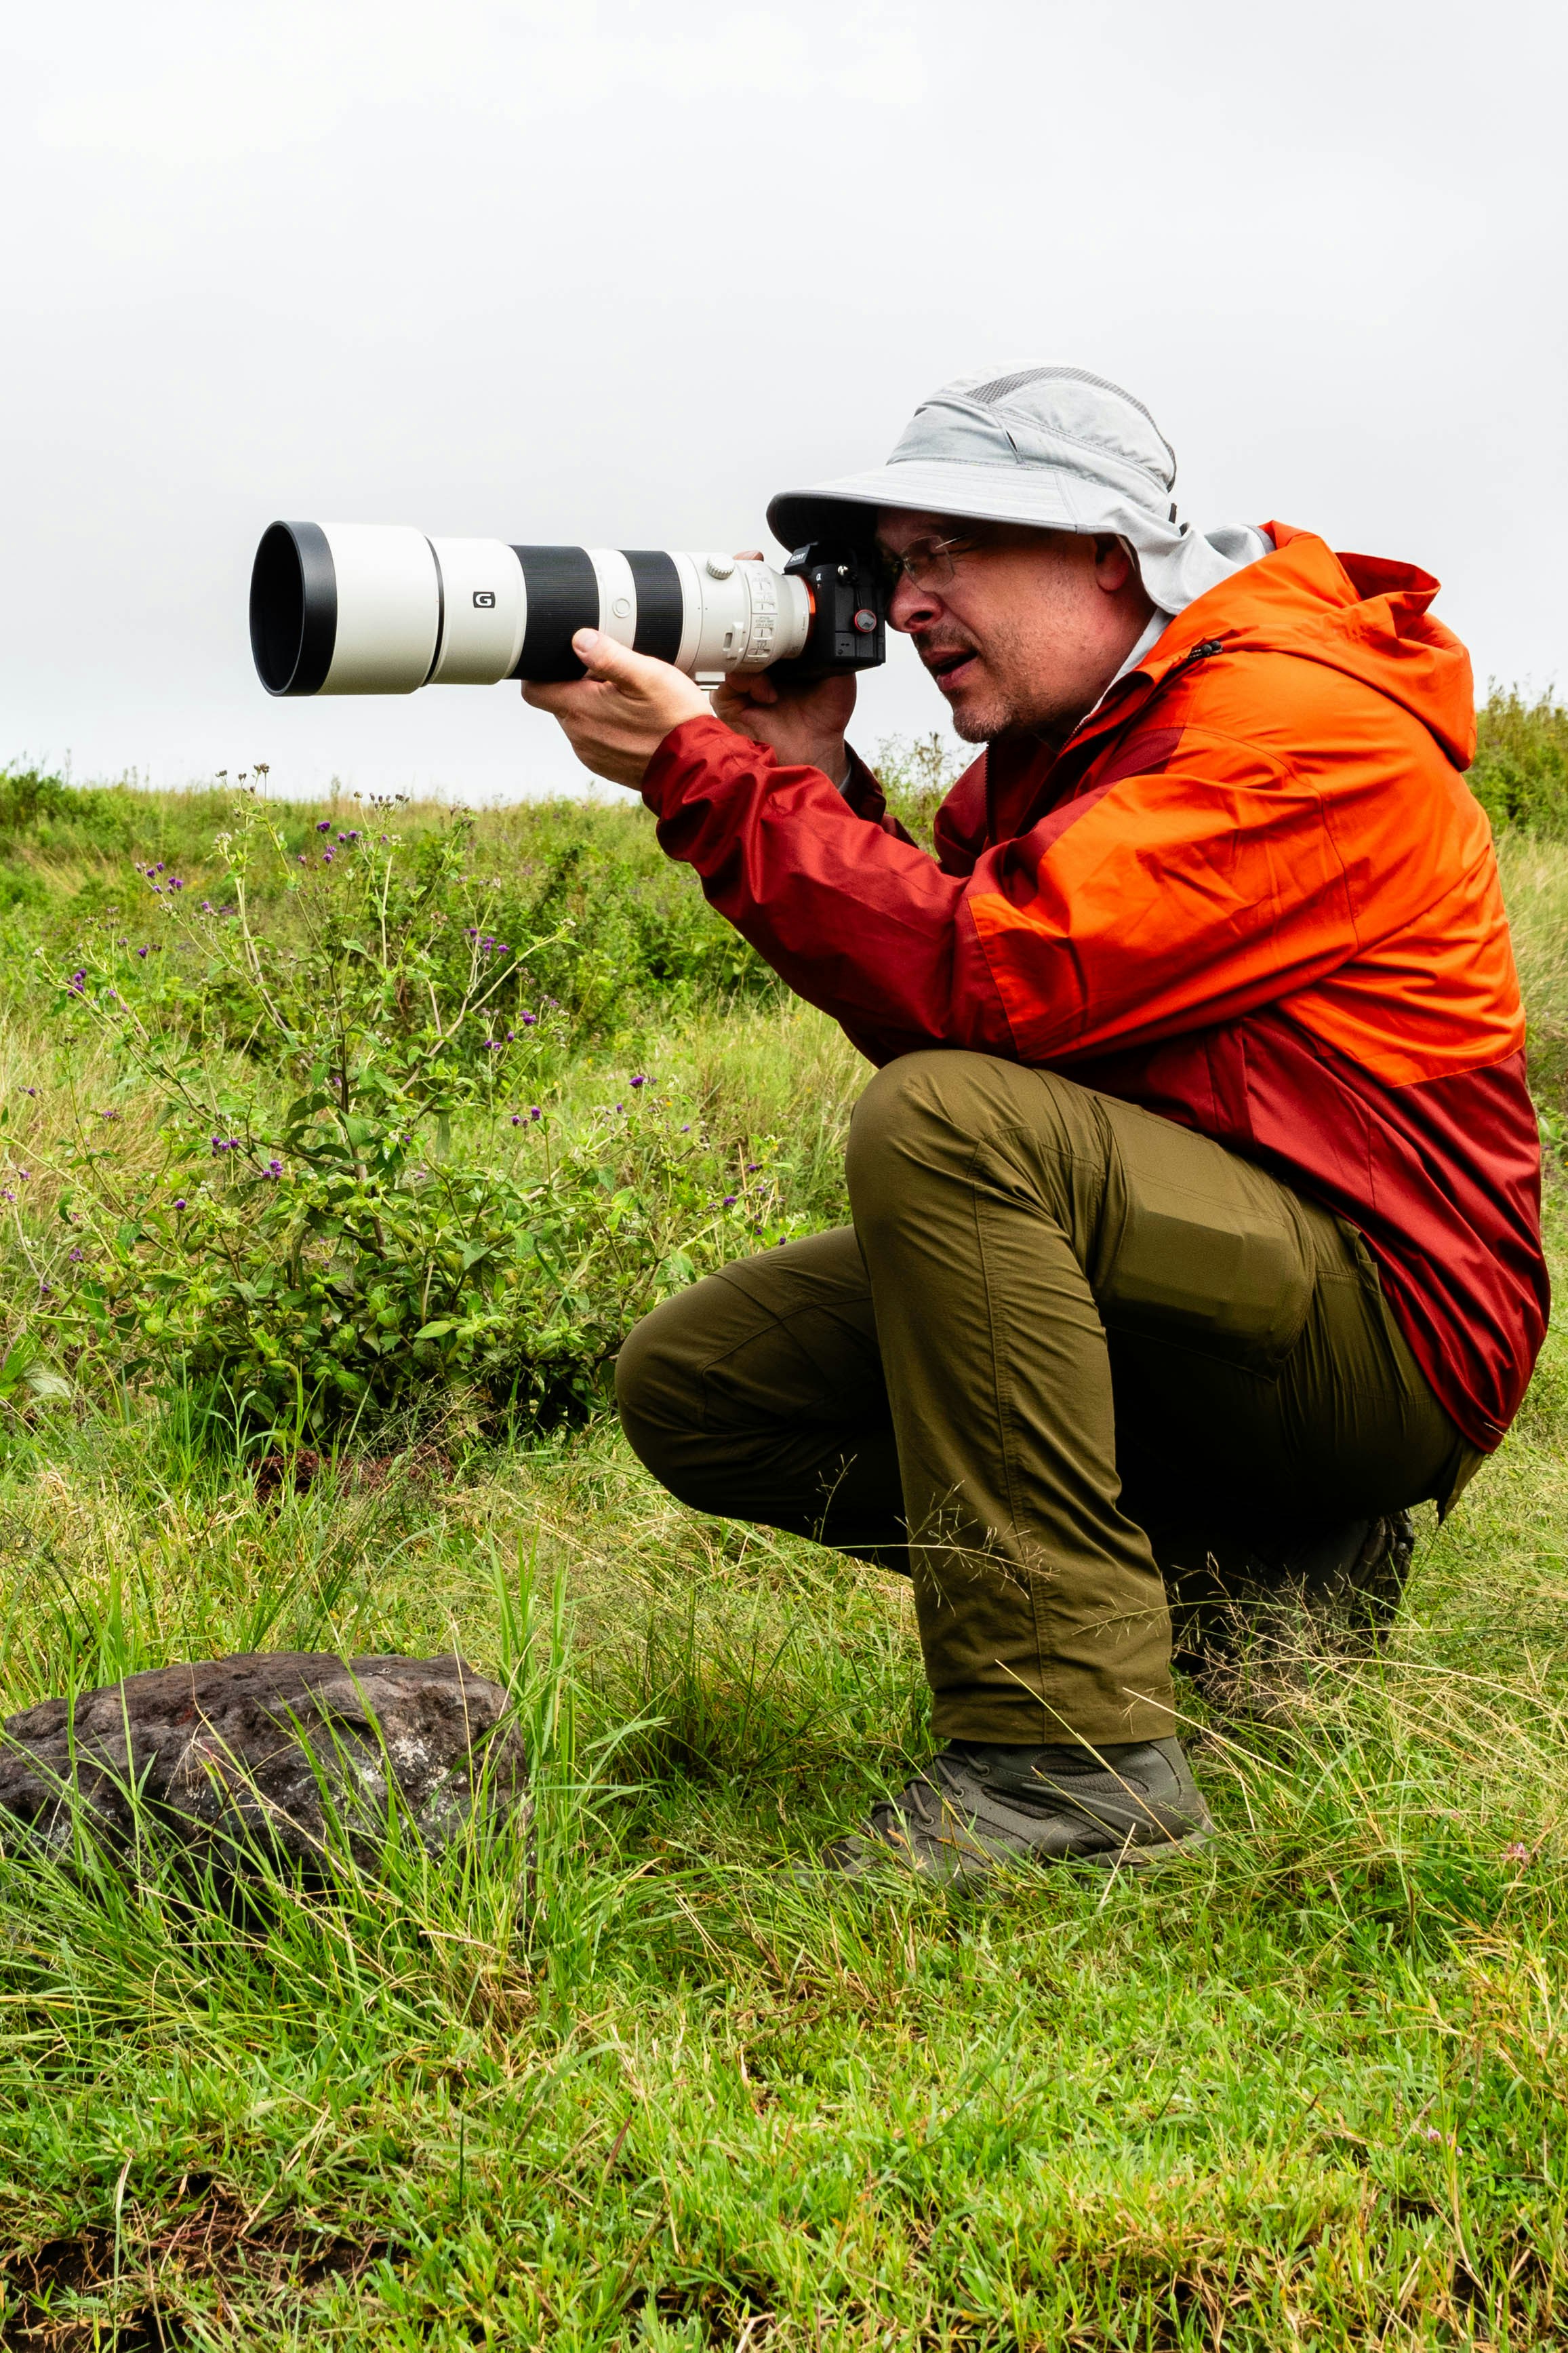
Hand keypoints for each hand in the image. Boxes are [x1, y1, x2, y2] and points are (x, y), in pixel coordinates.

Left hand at [522, 630, 709, 789]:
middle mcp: (579, 736)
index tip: (562, 662)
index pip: (534, 690)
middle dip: (579, 686)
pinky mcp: (606, 766)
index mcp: (580, 710)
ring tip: (630, 701)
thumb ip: (609, 656)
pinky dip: (609, 727)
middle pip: (560, 702)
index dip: (541, 672)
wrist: (696, 768)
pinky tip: (636, 722)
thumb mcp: (647, 675)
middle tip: (614, 680)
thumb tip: (579, 639)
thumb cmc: (675, 721)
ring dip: (596, 708)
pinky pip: (597, 739)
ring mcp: (592, 754)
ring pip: (580, 721)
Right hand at [710, 550, 856, 782]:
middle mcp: (759, 657)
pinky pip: (729, 678)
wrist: (814, 751)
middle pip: (739, 619)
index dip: (757, 585)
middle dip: (738, 598)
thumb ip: (832, 643)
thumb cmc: (824, 716)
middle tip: (745, 580)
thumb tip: (837, 615)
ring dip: (751, 649)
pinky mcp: (729, 698)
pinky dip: (749, 681)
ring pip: (730, 645)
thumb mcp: (839, 671)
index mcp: (782, 646)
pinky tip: (769, 694)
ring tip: (774, 666)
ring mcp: (741, 676)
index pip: (764, 610)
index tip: (757, 561)